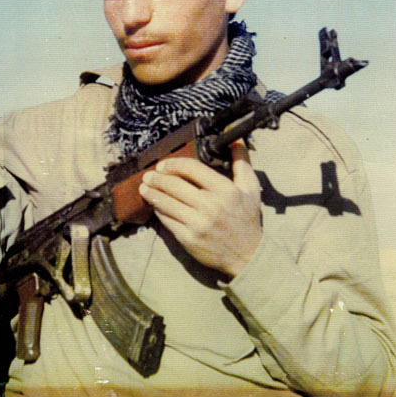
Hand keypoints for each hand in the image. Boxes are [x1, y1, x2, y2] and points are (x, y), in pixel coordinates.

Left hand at [138, 141, 261, 277]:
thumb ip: (242, 162)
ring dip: (151, 193)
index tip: (164, 164)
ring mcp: (198, 223)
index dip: (173, 163)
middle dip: (156, 177)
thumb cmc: (247, 220)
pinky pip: (166, 220)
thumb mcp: (251, 189)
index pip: (191, 168)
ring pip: (166, 202)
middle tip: (148, 175)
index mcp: (225, 190)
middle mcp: (211, 205)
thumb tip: (235, 141)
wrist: (247, 255)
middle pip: (174, 184)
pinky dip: (159, 210)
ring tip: (145, 187)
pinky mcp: (188, 238)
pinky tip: (155, 205)